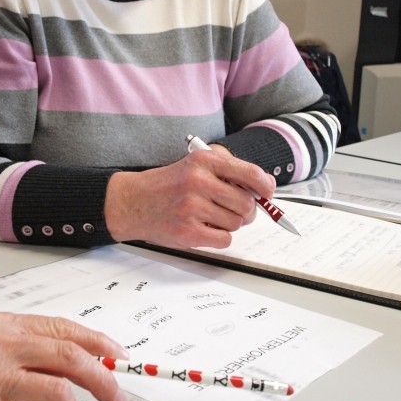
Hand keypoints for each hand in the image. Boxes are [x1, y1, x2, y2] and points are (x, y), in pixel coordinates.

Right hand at [0, 313, 128, 400]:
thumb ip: (20, 341)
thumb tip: (68, 356)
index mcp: (3, 325)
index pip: (64, 329)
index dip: (99, 343)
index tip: (118, 356)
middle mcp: (1, 348)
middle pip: (71, 358)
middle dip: (103, 380)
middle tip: (117, 398)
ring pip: (58, 393)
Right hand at [104, 147, 275, 249]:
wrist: (133, 202)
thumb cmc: (167, 185)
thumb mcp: (194, 166)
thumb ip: (227, 172)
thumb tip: (263, 186)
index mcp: (203, 161)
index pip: (249, 173)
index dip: (265, 186)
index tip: (268, 192)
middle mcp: (198, 182)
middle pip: (246, 203)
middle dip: (247, 210)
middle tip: (236, 209)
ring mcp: (192, 208)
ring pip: (236, 223)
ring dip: (231, 223)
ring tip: (211, 216)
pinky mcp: (188, 231)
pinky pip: (224, 239)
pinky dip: (220, 236)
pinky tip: (205, 227)